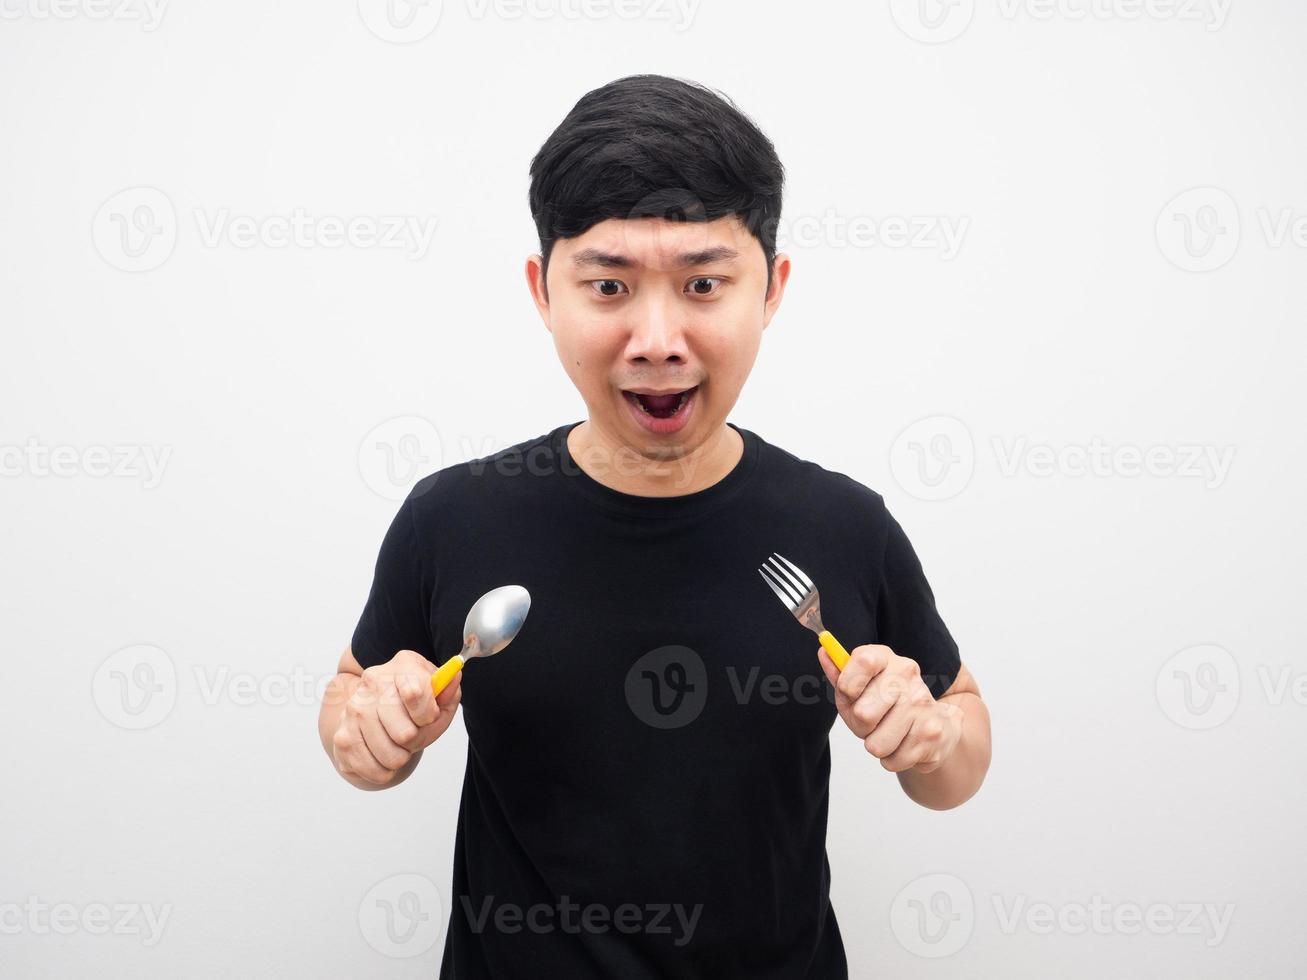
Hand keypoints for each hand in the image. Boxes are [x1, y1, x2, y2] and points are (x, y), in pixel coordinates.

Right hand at [331, 648, 461, 785]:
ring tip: (399, 747)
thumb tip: (453, 678)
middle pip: (404, 732)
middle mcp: (372, 683)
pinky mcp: (341, 736)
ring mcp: (353, 709)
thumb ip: (448, 692)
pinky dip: (383, 772)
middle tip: (411, 734)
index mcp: (401, 666)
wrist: (377, 712)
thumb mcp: (438, 696)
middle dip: (415, 740)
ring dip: (400, 758)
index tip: (428, 718)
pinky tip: (384, 760)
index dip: (428, 715)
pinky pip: (369, 768)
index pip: (415, 693)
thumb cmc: (415, 705)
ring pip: (389, 754)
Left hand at [817, 644, 961, 773]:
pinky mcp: (932, 734)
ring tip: (888, 733)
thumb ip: (840, 675)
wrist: (935, 727)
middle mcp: (908, 677)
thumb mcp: (860, 688)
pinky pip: (892, 761)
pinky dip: (892, 759)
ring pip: (877, 744)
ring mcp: (923, 704)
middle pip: (864, 714)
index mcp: (886, 659)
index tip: (850, 694)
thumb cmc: (887, 706)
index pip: (863, 661)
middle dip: (860, 726)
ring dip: (876, 745)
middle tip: (872, 721)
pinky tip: (904, 744)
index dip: (848, 684)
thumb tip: (824, 653)